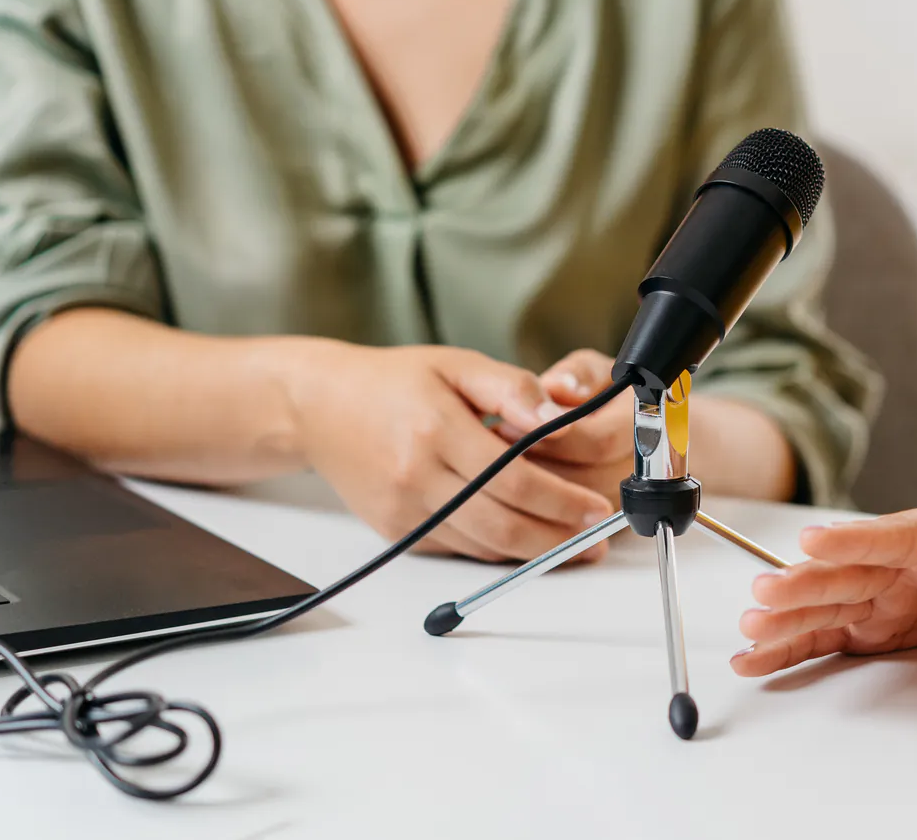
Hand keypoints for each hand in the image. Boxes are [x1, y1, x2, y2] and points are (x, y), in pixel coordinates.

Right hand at [279, 341, 615, 562]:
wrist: (321, 408)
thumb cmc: (393, 383)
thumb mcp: (456, 364)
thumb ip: (511, 387)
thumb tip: (555, 416)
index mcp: (437, 430)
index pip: (514, 478)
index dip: (561, 499)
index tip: (595, 506)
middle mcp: (418, 476)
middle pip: (501, 524)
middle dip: (557, 538)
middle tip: (595, 540)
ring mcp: (405, 510)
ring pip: (481, 545)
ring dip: (532, 552)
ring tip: (573, 546)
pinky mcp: (396, 531)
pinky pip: (458, 548)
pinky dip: (496, 548)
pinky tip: (526, 540)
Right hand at [729, 425, 916, 676]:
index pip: (885, 538)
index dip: (851, 541)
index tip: (815, 541)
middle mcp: (890, 565)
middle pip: (840, 574)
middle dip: (801, 583)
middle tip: (765, 592)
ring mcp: (876, 597)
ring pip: (822, 607)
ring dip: (786, 617)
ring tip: (751, 628)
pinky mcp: (871, 629)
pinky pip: (825, 640)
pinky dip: (789, 651)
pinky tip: (753, 660)